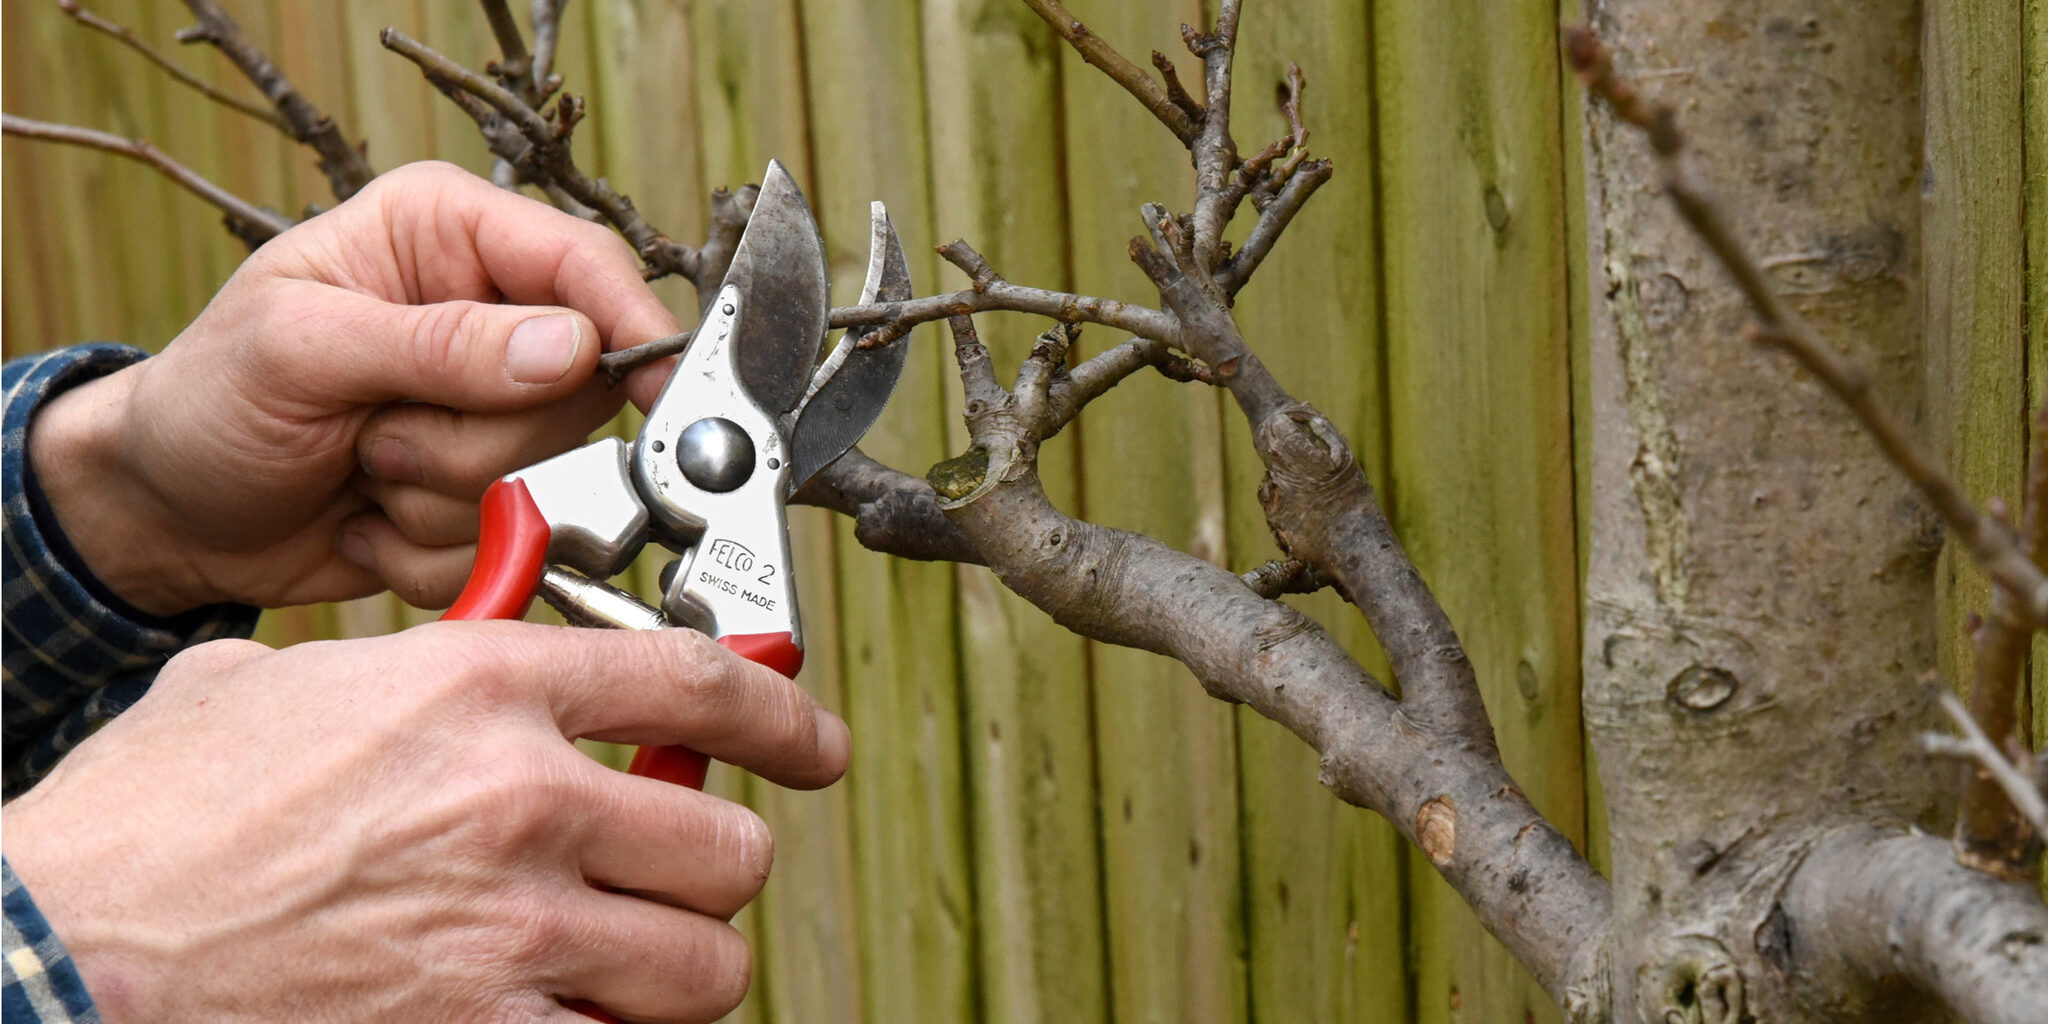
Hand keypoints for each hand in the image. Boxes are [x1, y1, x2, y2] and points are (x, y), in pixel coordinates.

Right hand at [1, 621, 850, 1022]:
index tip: (814, 741)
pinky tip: (562, 1016)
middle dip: (709, 866)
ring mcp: (511, 934)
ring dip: (678, 967)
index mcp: (479, 690)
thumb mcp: (273, 688)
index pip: (696, 681)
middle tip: (673, 873)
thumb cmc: (148, 824)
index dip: (783, 715)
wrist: (61, 947)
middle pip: (726, 844)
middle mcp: (521, 802)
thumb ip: (397, 671)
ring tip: (626, 961)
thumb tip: (446, 674)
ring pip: (702, 963)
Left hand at [28, 160, 680, 614]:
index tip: (652, 388)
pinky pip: (516, 541)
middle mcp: (488, 317)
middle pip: (578, 393)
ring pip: (550, 477)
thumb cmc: (207, 402)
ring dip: (444, 497)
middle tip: (374, 435)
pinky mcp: (490, 496)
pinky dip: (434, 548)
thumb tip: (569, 346)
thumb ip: (436, 343)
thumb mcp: (298, 350)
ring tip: (361, 470)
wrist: (167, 515)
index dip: (628, 326)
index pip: (586, 266)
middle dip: (475, 439)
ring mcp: (493, 413)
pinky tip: (370, 515)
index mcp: (447, 235)